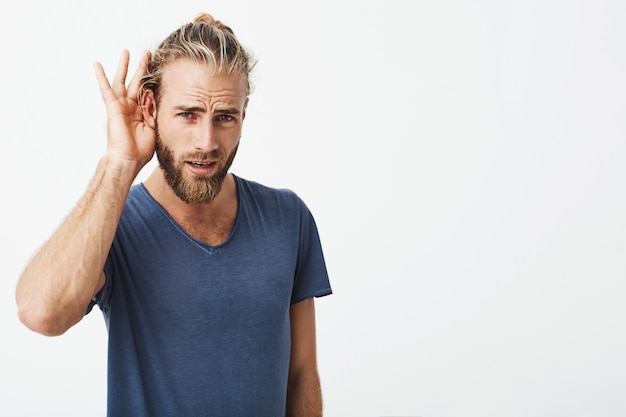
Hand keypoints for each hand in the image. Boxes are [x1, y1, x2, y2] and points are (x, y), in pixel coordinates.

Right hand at [94, 49, 154, 170]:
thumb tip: (161, 100)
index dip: (153, 81)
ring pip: (122, 81)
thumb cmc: (141, 150)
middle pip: (136, 82)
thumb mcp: (155, 128)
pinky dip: (101, 76)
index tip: (160, 68)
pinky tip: (97, 64)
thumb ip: (156, 113)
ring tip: (126, 51)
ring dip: (124, 66)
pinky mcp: (113, 107)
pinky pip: (106, 89)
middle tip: (147, 53)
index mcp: (141, 113)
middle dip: (142, 67)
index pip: (147, 92)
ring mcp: (121, 106)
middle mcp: (130, 107)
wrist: (129, 159)